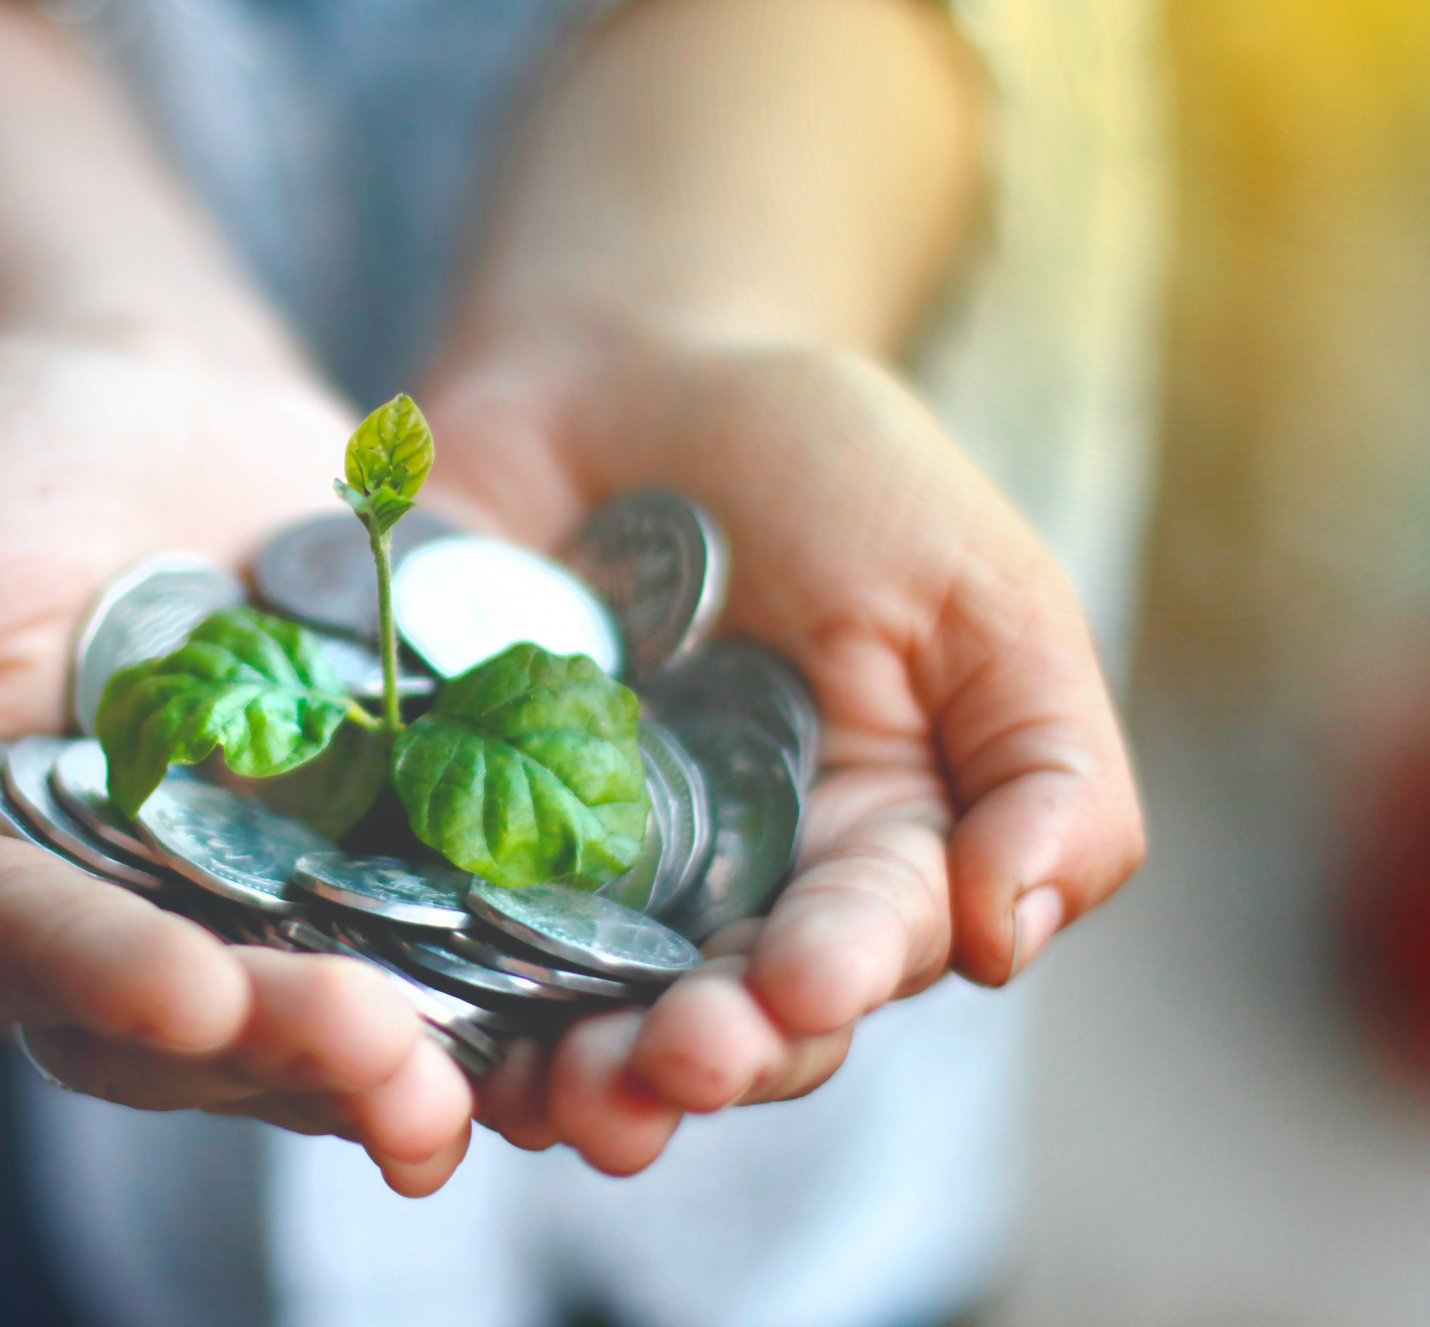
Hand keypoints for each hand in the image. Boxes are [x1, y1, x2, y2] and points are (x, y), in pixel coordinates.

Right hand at [0, 332, 475, 1194]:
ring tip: (479, 1083)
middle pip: (197, 1023)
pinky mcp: (374, 849)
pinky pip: (436, 926)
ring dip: (406, 1058)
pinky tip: (578, 1002)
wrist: (142, 394)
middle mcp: (111, 926)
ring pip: (325, 1007)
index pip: (30, 951)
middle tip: (390, 1068)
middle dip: (292, 1048)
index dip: (107, 980)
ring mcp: (252, 898)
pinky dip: (501, 974)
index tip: (190, 998)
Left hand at [424, 330, 1144, 1172]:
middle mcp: (724, 905)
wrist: (624, 376)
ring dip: (572, 1075)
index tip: (801, 982)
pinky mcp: (450, 844)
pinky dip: (434, 1002)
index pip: (858, 950)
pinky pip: (436, 943)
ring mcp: (580, 884)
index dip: (832, 977)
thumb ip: (1044, 766)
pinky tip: (425, 1034)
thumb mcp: (978, 591)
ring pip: (578, 1021)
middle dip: (701, 1056)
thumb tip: (1008, 938)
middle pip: (719, 1024)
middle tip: (671, 1065)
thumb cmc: (828, 474)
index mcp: (863, 861)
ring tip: (557, 1095)